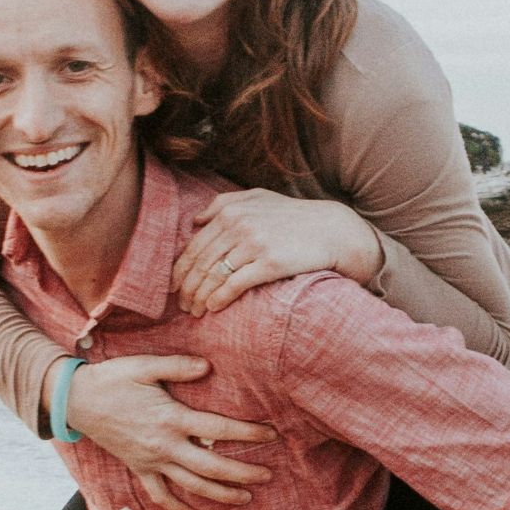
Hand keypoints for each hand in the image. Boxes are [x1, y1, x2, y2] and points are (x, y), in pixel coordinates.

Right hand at [53, 354, 277, 509]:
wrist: (76, 401)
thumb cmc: (113, 379)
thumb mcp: (145, 366)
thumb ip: (178, 366)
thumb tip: (208, 367)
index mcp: (171, 418)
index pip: (218, 430)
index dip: (247, 434)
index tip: (271, 435)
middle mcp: (164, 445)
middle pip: (211, 467)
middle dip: (243, 474)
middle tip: (268, 475)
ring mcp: (151, 461)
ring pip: (191, 486)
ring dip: (220, 495)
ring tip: (246, 498)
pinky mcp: (139, 468)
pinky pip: (160, 495)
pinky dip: (177, 507)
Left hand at [171, 189, 383, 316]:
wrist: (334, 230)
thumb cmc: (295, 217)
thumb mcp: (260, 198)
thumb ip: (225, 203)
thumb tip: (195, 219)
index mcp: (232, 211)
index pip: (195, 245)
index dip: (181, 269)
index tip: (174, 286)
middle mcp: (239, 224)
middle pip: (201, 262)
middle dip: (187, 287)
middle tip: (181, 305)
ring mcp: (255, 244)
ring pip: (214, 275)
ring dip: (200, 297)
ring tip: (195, 311)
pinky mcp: (270, 263)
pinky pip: (235, 284)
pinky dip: (219, 298)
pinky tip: (213, 308)